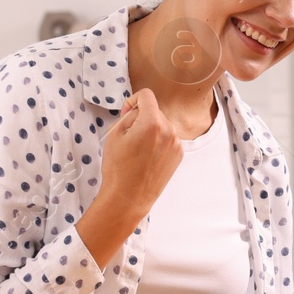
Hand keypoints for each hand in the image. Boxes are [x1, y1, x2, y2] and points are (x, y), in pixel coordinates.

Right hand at [81, 89, 183, 263]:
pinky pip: (167, 138)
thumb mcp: (114, 134)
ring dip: (150, 130)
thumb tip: (138, 111)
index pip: (146, 95)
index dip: (132, 101)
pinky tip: (147, 157)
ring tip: (137, 150)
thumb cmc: (118, 167)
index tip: (126, 113)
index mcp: (153, 122)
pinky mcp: (179, 155)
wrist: (129, 197)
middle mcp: (169, 130)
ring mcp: (177, 143)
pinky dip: (158, 142)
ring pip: (161, 125)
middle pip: (154, 111)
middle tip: (128, 136)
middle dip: (141, 118)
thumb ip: (129, 115)